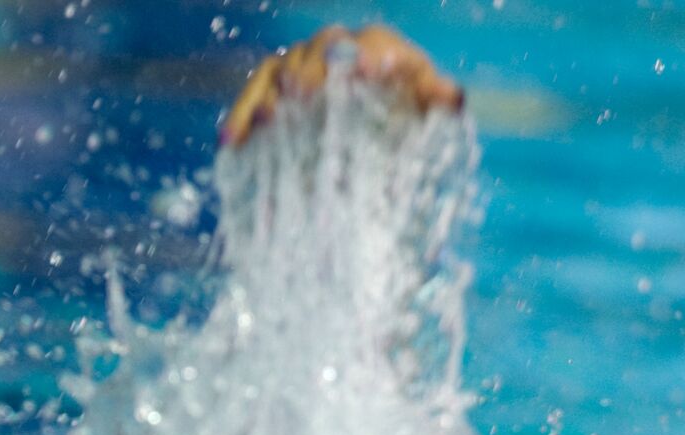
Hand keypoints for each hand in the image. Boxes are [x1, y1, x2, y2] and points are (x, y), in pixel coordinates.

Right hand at [219, 24, 462, 147]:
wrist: (383, 115)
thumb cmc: (409, 106)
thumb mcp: (426, 103)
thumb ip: (438, 97)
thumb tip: (453, 97)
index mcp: (379, 47)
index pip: (374, 43)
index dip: (370, 53)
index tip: (369, 70)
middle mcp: (337, 48)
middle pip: (320, 51)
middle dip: (313, 70)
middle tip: (305, 92)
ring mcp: (304, 64)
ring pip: (281, 70)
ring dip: (272, 94)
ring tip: (268, 119)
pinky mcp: (279, 88)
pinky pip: (257, 96)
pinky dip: (243, 117)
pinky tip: (231, 141)